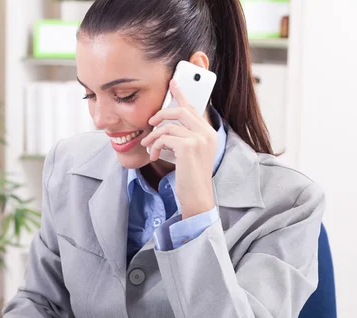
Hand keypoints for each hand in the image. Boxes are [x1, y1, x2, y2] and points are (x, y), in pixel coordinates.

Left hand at [141, 79, 217, 218]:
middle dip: (161, 114)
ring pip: (169, 125)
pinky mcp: (188, 147)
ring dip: (153, 135)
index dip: (182, 94)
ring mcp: (199, 139)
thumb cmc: (191, 178)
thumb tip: (164, 126)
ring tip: (148, 145)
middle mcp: (207, 133)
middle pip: (181, 111)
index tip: (173, 83)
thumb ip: (183, 137)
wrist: (197, 196)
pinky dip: (155, 145)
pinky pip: (164, 137)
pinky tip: (152, 155)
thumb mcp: (190, 154)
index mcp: (209, 133)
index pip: (194, 108)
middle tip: (150, 122)